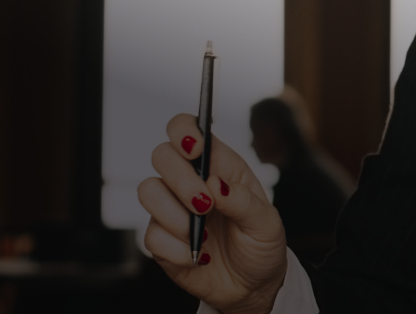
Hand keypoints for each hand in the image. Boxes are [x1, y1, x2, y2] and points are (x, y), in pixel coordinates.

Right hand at [140, 113, 288, 313]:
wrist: (252, 287)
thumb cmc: (261, 246)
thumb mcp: (267, 224)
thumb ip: (244, 201)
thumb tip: (215, 185)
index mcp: (219, 166)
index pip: (188, 129)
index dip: (183, 130)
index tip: (194, 148)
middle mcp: (190, 181)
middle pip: (161, 155)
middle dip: (181, 179)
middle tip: (204, 205)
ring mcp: (172, 209)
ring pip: (148, 191)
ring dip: (175, 216)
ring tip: (202, 236)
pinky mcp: (161, 239)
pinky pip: (151, 235)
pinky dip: (177, 250)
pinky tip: (199, 257)